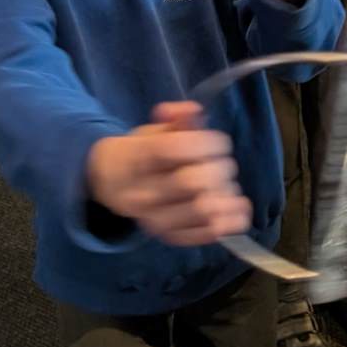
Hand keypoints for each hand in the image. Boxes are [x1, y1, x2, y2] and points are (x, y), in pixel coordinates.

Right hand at [86, 102, 251, 246]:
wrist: (109, 185)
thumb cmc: (138, 154)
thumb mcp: (151, 131)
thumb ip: (175, 120)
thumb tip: (194, 110)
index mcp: (137, 159)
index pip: (177, 149)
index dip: (208, 143)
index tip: (218, 142)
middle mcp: (143, 193)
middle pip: (193, 182)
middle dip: (219, 169)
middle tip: (223, 164)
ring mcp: (156, 219)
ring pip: (203, 210)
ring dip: (226, 194)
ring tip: (227, 186)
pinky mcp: (170, 236)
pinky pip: (207, 233)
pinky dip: (231, 221)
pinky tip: (236, 207)